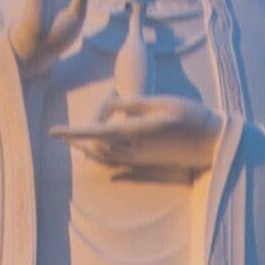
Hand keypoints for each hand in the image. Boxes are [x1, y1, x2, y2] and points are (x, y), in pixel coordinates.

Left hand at [52, 93, 222, 175]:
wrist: (211, 143)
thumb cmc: (189, 116)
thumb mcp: (159, 102)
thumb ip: (130, 104)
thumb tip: (107, 103)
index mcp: (136, 132)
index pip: (96, 132)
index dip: (73, 132)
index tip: (53, 132)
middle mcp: (134, 149)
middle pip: (96, 144)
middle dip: (80, 134)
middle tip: (76, 119)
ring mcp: (139, 159)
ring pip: (103, 154)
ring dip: (88, 143)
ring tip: (79, 132)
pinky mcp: (144, 162)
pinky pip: (114, 160)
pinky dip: (100, 151)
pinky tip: (96, 145)